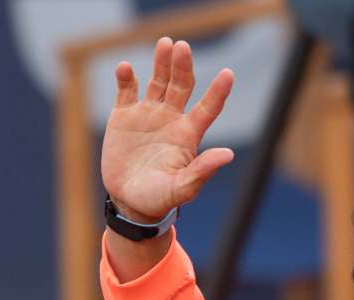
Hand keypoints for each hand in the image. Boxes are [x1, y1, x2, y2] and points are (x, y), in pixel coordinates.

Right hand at [101, 37, 235, 222]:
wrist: (129, 202)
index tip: (228, 74)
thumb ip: (202, 171)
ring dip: (161, 63)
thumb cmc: (159, 199)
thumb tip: (228, 154)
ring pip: (158, 81)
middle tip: (182, 47)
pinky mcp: (124, 115)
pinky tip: (125, 68)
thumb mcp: (182, 188)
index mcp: (188, 135)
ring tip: (165, 43)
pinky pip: (126, 90)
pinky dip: (126, 78)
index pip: (208, 108)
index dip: (218, 92)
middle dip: (183, 66)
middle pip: (181, 86)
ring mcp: (148, 114)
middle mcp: (171, 119)